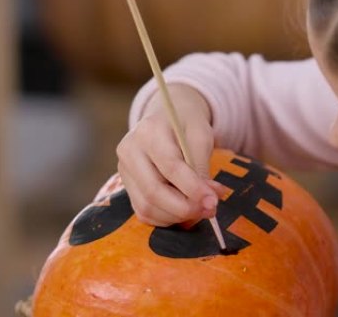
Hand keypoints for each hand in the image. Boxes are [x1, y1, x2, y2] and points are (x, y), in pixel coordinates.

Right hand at [117, 83, 227, 226]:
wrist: (166, 118)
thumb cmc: (186, 125)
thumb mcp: (201, 136)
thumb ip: (201, 167)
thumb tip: (208, 200)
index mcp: (149, 131)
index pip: (170, 167)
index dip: (193, 188)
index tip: (213, 201)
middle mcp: (129, 151)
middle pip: (153, 191)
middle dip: (185, 208)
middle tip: (210, 210)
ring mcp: (124, 170)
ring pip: (147, 206)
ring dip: (177, 216)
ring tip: (200, 209)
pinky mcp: (126, 185)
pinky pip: (144, 212)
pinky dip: (167, 218)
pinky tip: (185, 212)